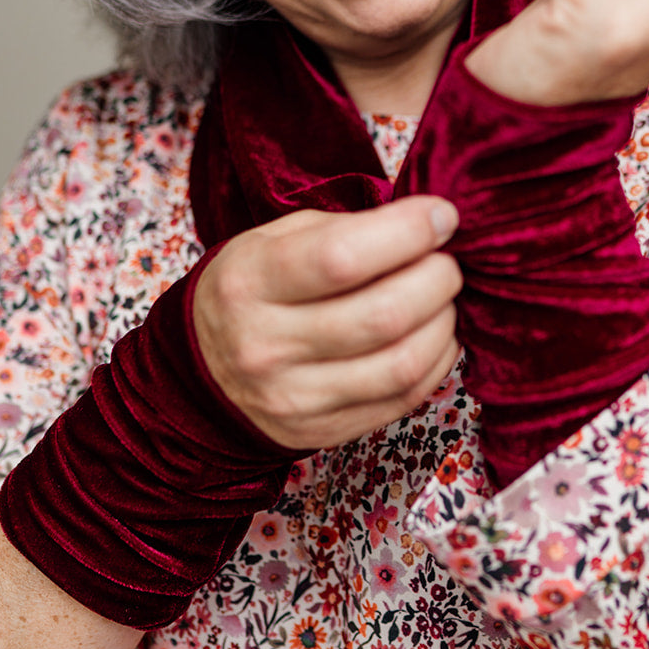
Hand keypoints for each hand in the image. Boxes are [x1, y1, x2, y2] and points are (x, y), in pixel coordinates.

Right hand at [192, 197, 462, 449]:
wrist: (201, 372)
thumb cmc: (252, 289)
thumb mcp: (272, 240)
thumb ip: (344, 228)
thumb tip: (426, 225)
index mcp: (250, 281)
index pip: (340, 257)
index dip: (407, 232)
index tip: (442, 216)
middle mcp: (266, 345)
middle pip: (382, 315)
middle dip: (437, 279)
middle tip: (447, 261)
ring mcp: (294, 397)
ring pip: (401, 364)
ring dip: (443, 323)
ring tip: (444, 299)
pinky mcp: (322, 432)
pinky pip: (404, 399)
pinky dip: (436, 362)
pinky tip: (435, 336)